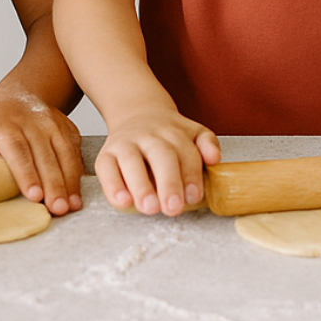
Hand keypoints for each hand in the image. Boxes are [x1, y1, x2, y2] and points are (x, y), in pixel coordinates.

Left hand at [0, 90, 85, 215]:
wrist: (20, 96)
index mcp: (5, 123)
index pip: (17, 149)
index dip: (27, 173)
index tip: (34, 195)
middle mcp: (33, 122)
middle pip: (45, 155)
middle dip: (53, 184)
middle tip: (57, 208)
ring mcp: (54, 124)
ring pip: (64, 154)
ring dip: (69, 182)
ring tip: (71, 206)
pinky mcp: (68, 129)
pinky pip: (75, 153)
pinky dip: (77, 175)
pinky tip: (77, 194)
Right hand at [94, 108, 220, 215]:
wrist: (137, 113)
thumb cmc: (168, 135)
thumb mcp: (193, 132)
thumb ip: (207, 143)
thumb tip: (214, 158)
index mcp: (174, 132)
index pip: (186, 153)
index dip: (191, 175)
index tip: (194, 196)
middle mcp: (149, 136)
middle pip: (160, 156)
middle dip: (168, 183)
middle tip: (173, 208)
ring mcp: (125, 144)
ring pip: (131, 161)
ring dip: (141, 186)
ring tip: (150, 208)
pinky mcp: (105, 155)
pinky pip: (106, 169)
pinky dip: (112, 186)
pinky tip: (122, 202)